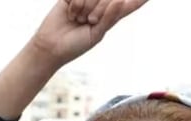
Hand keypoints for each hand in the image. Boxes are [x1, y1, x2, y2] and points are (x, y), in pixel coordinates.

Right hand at [27, 0, 148, 67]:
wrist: (51, 47)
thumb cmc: (75, 45)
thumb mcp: (97, 34)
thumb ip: (110, 17)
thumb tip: (118, 1)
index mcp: (112, 15)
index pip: (130, 3)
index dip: (139, 0)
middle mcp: (101, 5)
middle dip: (100, 9)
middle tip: (88, 20)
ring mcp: (87, 0)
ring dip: (86, 7)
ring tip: (78, 19)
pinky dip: (76, 4)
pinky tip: (70, 13)